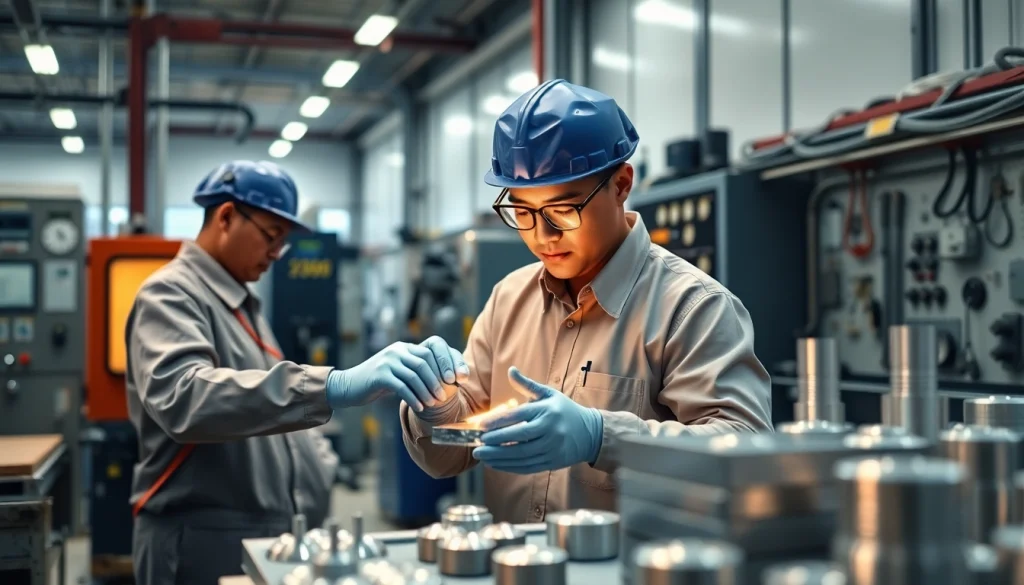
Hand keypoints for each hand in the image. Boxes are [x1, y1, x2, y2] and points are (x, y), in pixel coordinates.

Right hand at [327, 336, 468, 411]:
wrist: (348, 387)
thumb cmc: (378, 383)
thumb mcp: (399, 372)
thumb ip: (415, 371)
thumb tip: (443, 378)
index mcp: (405, 347)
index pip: (433, 349)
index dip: (447, 363)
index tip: (458, 380)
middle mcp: (397, 350)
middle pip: (425, 361)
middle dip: (438, 379)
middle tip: (445, 396)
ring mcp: (388, 361)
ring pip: (415, 375)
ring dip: (427, 391)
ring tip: (434, 404)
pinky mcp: (380, 375)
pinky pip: (402, 387)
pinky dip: (413, 398)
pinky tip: (420, 408)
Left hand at [471, 366, 602, 473]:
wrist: (590, 433)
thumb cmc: (564, 410)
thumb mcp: (548, 394)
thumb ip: (527, 385)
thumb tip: (510, 370)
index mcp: (547, 410)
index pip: (517, 416)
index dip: (497, 421)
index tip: (481, 425)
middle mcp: (550, 429)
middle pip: (518, 437)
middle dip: (495, 441)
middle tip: (477, 443)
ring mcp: (552, 447)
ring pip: (521, 455)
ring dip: (498, 457)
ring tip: (481, 455)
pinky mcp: (552, 462)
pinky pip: (527, 466)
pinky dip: (509, 467)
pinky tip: (495, 464)